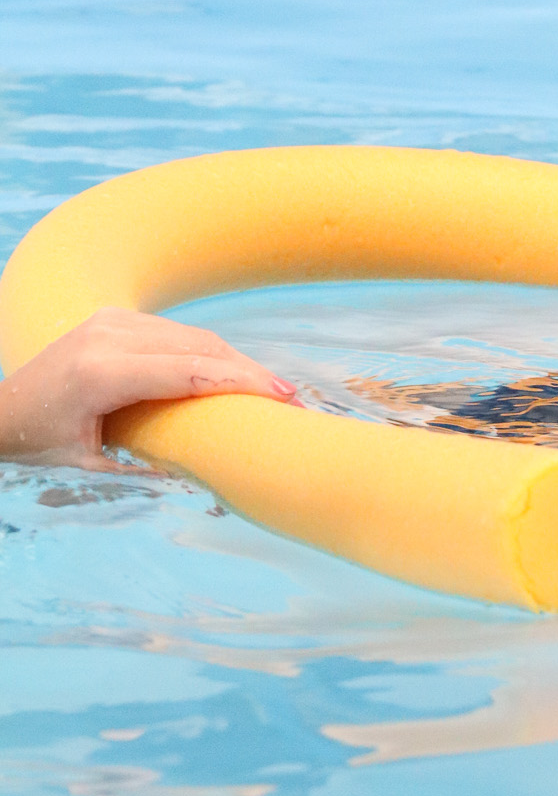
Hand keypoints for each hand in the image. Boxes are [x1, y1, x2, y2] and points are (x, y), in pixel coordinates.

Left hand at [0, 307, 296, 469]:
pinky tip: (234, 374)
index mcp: (100, 372)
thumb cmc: (41, 443)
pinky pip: (177, 332)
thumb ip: (147, 468)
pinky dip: (209, 352)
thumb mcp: (91, 469)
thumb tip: (210, 477)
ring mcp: (112, 321)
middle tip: (291, 398)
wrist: (1, 412)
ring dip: (234, 361)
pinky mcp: (117, 317)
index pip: (188, 372)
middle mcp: (107, 336)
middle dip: (249, 372)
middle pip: (200, 347)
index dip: (239, 383)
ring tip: (271, 388)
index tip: (282, 397)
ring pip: (194, 336)